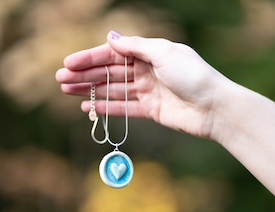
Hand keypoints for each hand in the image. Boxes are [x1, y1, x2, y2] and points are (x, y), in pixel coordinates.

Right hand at [56, 31, 226, 138]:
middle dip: (84, 75)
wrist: (213, 107)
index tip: (68, 64)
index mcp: (148, 52)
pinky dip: (106, 108)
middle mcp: (146, 70)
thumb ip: (135, 46)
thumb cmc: (192, 75)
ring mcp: (147, 91)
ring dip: (90, 91)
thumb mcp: (163, 52)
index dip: (89, 58)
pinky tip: (88, 108)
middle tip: (60, 80)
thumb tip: (111, 37)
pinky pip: (123, 108)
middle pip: (108, 72)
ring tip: (67, 92)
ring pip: (112, 90)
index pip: (112, 54)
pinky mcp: (150, 110)